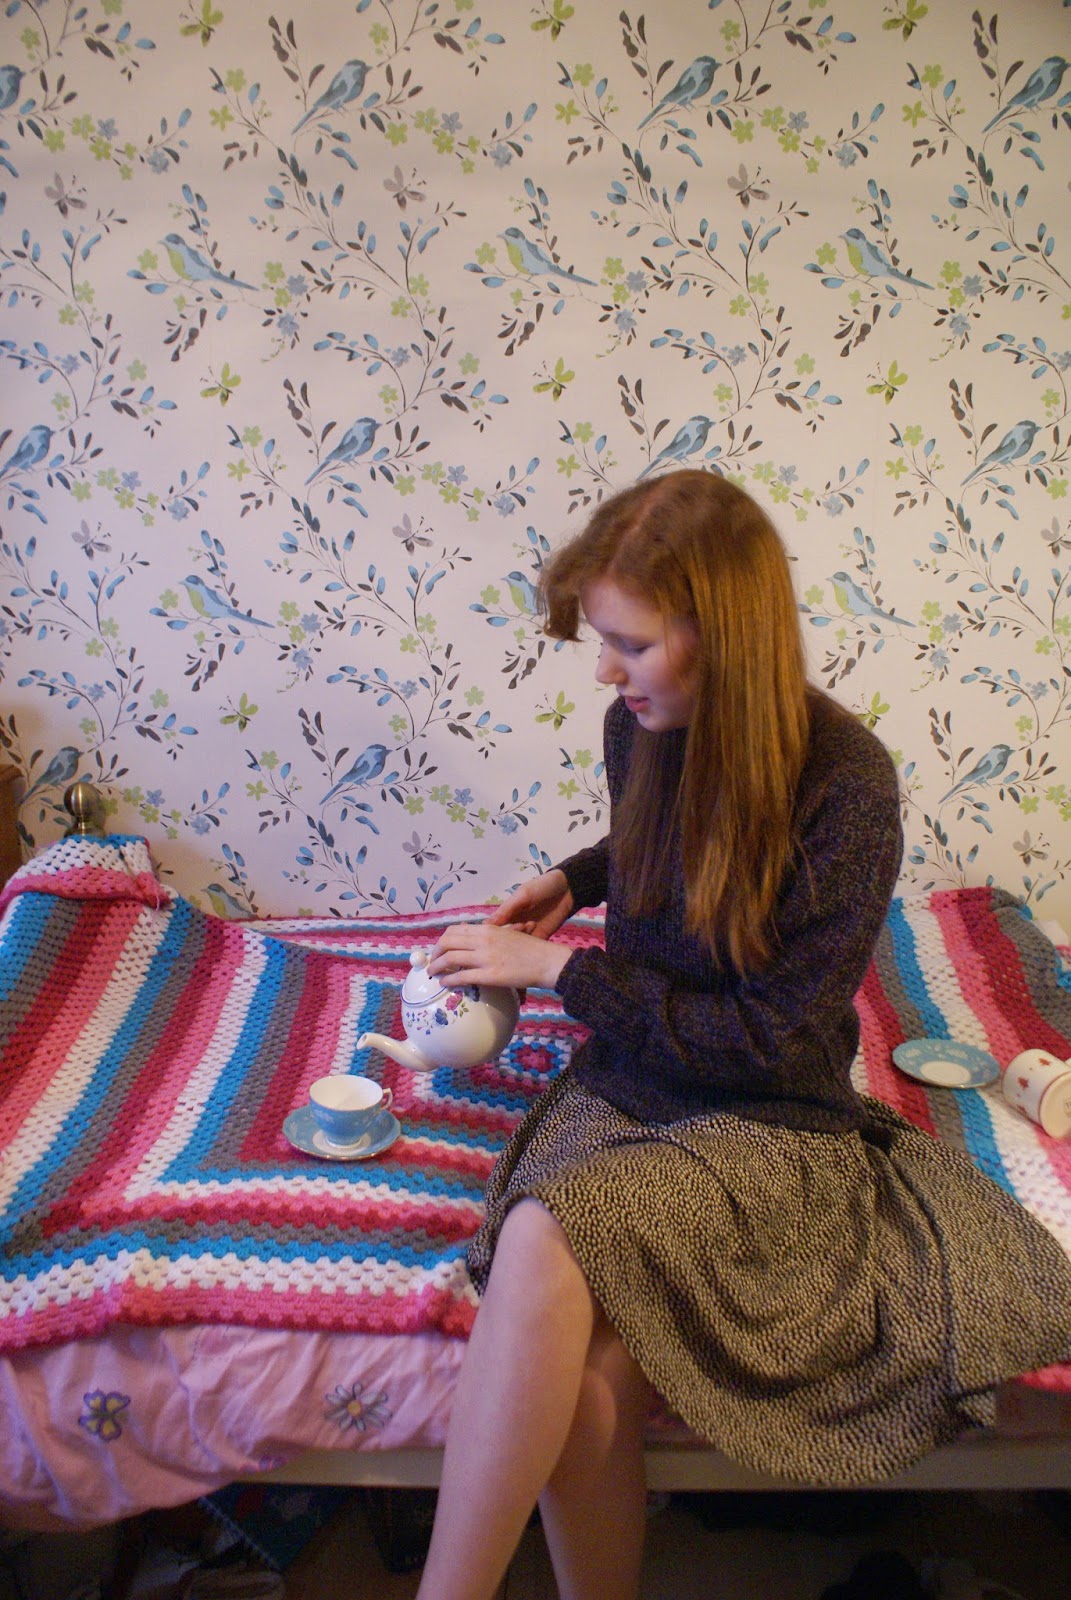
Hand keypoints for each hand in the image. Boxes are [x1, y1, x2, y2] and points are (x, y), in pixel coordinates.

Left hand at [427, 920, 570, 991]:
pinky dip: (448, 979)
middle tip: (433, 962)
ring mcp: (485, 957)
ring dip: (437, 966)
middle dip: (435, 953)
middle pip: (447, 942)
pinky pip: (461, 976)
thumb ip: (490, 934)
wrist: (547, 962)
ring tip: (434, 973)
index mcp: (487, 928)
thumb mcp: (508, 934)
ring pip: (450, 958)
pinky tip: (445, 983)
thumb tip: (473, 938)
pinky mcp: (489, 975)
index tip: (440, 949)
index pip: (455, 930)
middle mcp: (483, 939)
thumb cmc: (531, 949)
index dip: (443, 940)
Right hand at [486, 868, 573, 939]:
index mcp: (506, 914)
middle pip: (503, 940)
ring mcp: (528, 933)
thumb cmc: (541, 887)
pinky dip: (532, 947)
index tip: (496, 932)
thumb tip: (486, 924)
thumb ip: (506, 909)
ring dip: (522, 940)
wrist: (567, 889)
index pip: (492, 929)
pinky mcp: (541, 938)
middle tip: (522, 924)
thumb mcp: (522, 895)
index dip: (491, 933)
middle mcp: (514, 925)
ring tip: (532, 924)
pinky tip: (536, 939)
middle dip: (510, 936)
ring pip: (517, 946)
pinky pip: (532, 948)